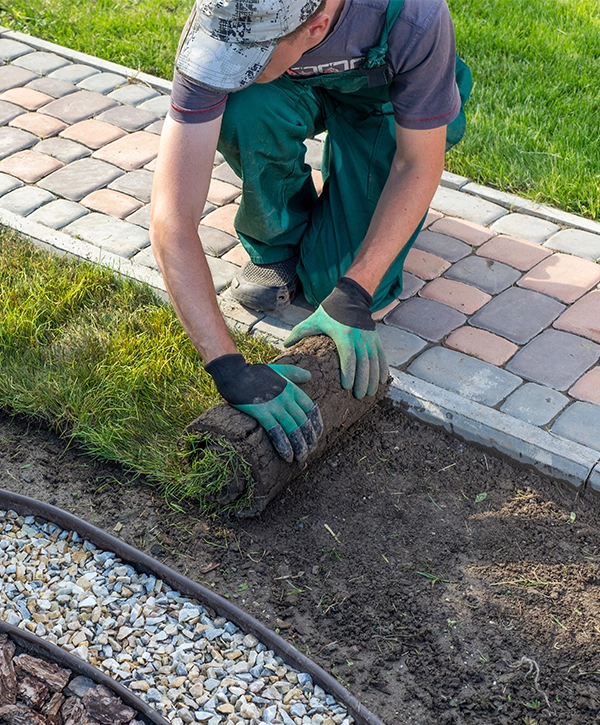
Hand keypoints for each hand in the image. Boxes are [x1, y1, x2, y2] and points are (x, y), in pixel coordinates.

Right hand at [205, 354, 322, 462]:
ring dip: (299, 446)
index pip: (311, 409)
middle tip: (309, 451)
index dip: (315, 424)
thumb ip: (294, 373)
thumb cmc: (255, 372)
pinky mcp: (261, 413)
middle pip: (303, 422)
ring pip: (292, 429)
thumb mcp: (279, 369)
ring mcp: (274, 406)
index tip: (316, 436)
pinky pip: (276, 432)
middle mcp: (286, 398)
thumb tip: (309, 376)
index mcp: (292, 389)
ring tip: (301, 458)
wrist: (235, 373)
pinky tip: (287, 456)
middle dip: (308, 439)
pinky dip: (283, 445)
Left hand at [284, 277, 387, 398]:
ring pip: (374, 362)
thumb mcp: (313, 320)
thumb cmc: (330, 312)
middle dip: (362, 381)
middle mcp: (359, 337)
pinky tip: (381, 381)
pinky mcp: (375, 339)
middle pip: (363, 363)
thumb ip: (299, 332)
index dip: (349, 372)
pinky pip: (381, 356)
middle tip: (358, 396)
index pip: (348, 356)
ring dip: (373, 379)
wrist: (351, 298)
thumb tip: (285, 345)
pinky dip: (382, 369)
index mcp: (344, 335)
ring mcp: (369, 339)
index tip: (347, 387)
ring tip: (369, 393)